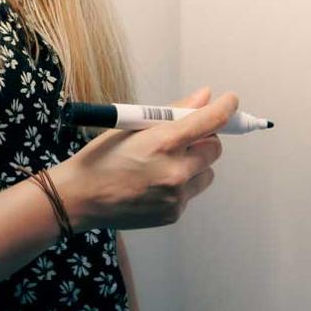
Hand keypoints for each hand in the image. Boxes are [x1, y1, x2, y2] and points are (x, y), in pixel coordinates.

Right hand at [51, 87, 236, 231]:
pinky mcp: (173, 214)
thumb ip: (172, 111)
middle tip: (185, 137)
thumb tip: (203, 97)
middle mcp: (175, 170)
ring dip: (195, 164)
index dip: (225, 108)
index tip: (231, 101)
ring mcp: (176, 196)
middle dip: (205, 139)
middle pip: (214, 149)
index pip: (208, 121)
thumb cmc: (102, 157)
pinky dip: (181, 184)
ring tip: (165, 164)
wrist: (80, 198)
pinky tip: (154, 182)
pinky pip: (191, 192)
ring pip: (206, 173)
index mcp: (162, 142)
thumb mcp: (132, 125)